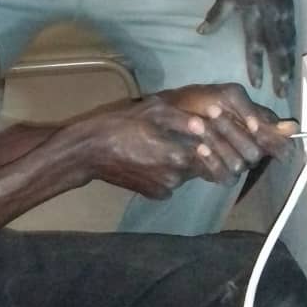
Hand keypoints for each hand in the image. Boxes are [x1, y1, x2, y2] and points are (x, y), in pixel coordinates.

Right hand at [82, 98, 217, 198]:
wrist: (91, 151)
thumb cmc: (122, 124)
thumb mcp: (153, 111)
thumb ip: (183, 119)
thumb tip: (205, 124)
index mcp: (179, 156)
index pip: (211, 153)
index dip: (215, 141)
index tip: (212, 131)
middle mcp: (176, 178)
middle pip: (201, 166)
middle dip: (202, 152)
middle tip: (194, 136)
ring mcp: (165, 190)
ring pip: (186, 174)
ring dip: (185, 162)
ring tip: (171, 143)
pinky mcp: (153, 195)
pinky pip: (171, 183)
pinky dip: (170, 172)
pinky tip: (157, 157)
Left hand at [163, 83, 295, 177]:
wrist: (170, 113)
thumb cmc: (200, 101)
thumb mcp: (229, 96)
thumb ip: (256, 111)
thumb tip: (292, 127)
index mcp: (259, 128)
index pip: (283, 144)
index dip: (275, 140)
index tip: (252, 125)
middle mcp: (252, 148)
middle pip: (256, 151)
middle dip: (232, 130)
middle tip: (212, 110)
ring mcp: (238, 162)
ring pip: (240, 163)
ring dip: (218, 141)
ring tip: (197, 123)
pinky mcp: (221, 174)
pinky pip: (226, 176)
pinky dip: (213, 160)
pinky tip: (200, 147)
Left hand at [198, 0, 295, 97]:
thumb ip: (216, 15)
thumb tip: (201, 32)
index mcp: (254, 15)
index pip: (255, 45)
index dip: (256, 65)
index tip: (257, 84)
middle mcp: (272, 19)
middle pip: (277, 51)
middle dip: (279, 73)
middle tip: (281, 93)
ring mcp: (284, 16)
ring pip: (288, 45)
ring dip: (289, 65)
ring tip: (289, 82)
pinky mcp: (291, 12)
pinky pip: (293, 35)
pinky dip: (293, 50)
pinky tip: (293, 61)